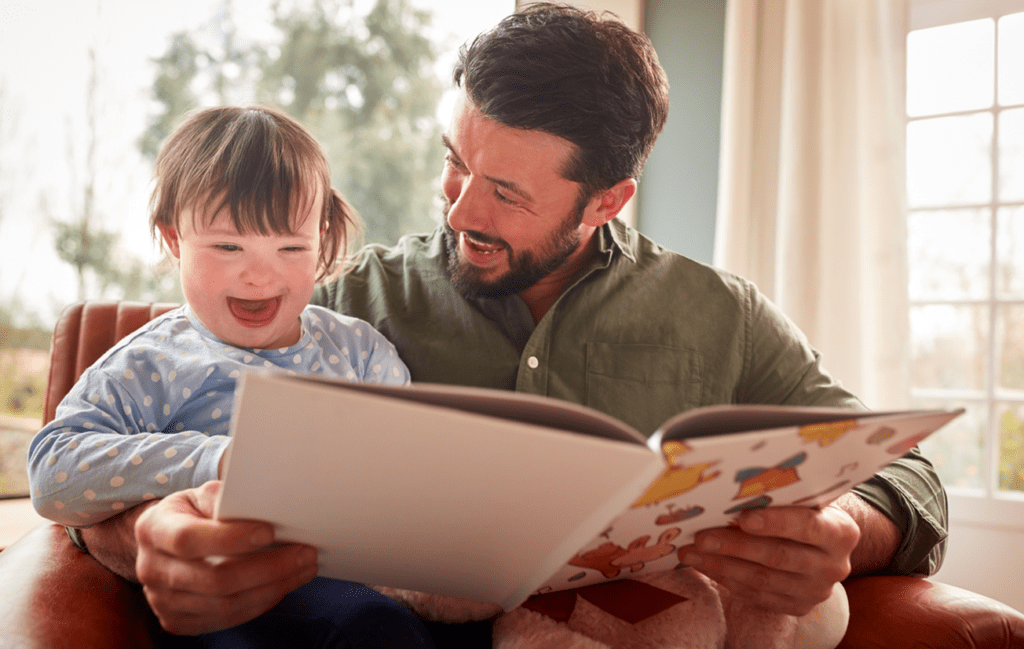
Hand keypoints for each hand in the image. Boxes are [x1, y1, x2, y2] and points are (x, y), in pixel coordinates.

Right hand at [134, 480, 318, 634]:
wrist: (166, 543)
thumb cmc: (192, 513)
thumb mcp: (202, 494)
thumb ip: (224, 499)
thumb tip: (260, 506)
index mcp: (153, 529)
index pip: (189, 539)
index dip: (230, 538)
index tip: (269, 531)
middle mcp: (151, 569)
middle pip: (214, 578)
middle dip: (267, 568)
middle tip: (305, 553)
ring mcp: (161, 601)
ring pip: (224, 605)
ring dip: (272, 588)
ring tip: (303, 569)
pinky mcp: (177, 622)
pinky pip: (225, 619)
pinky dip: (259, 604)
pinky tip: (282, 586)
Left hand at [678, 504, 859, 615]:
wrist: (825, 544)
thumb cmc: (806, 510)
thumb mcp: (805, 499)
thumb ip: (782, 496)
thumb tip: (731, 486)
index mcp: (841, 532)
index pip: (808, 526)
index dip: (775, 522)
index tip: (743, 517)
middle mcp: (833, 566)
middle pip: (778, 556)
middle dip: (735, 546)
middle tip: (701, 537)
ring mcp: (816, 590)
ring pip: (762, 579)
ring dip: (721, 565)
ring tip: (691, 553)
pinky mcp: (798, 607)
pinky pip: (756, 595)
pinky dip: (727, 579)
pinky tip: (705, 565)